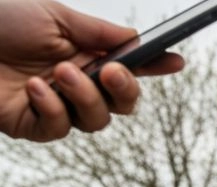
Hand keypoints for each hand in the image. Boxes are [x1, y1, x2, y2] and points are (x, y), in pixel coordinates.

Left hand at [0, 0, 184, 141]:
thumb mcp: (54, 16)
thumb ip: (98, 32)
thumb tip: (137, 39)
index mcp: (83, 54)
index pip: (128, 66)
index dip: (153, 67)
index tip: (175, 61)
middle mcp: (73, 84)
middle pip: (122, 104)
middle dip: (125, 90)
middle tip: (111, 71)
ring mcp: (53, 106)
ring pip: (96, 121)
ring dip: (84, 98)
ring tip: (58, 73)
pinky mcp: (29, 125)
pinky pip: (58, 128)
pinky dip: (51, 108)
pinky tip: (33, 88)